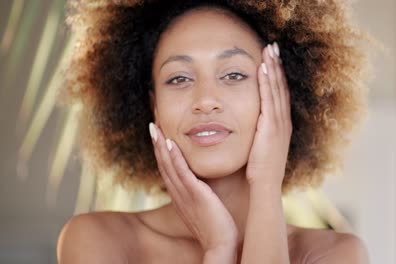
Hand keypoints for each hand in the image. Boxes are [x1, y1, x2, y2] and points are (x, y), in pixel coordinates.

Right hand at [149, 123, 237, 250]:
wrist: (221, 244)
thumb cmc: (216, 228)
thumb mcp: (204, 208)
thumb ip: (200, 195)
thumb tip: (203, 186)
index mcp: (180, 197)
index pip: (167, 170)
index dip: (161, 152)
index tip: (159, 135)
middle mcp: (178, 194)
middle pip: (163, 165)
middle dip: (156, 144)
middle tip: (152, 125)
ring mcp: (184, 194)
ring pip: (169, 166)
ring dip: (161, 146)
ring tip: (156, 127)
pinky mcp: (195, 195)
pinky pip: (182, 173)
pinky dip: (175, 158)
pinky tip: (170, 143)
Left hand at [246, 42, 291, 187]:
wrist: (265, 188)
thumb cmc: (260, 172)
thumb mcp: (261, 148)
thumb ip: (259, 134)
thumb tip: (252, 127)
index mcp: (281, 126)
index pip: (279, 95)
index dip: (277, 76)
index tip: (272, 59)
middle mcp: (283, 122)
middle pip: (281, 87)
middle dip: (277, 66)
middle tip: (273, 46)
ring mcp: (279, 124)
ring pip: (276, 90)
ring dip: (273, 68)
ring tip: (269, 50)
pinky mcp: (271, 128)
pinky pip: (269, 100)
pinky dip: (267, 83)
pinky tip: (262, 69)